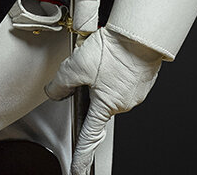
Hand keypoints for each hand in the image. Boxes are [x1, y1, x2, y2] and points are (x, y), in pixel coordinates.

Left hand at [45, 27, 162, 174]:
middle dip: (91, 86)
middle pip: (98, 101)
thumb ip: (61, 83)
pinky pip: (124, 76)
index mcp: (106, 105)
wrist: (141, 34)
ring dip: (103, 73)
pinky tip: (114, 52)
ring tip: (102, 53)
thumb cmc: (115, 50)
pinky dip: (116, 67)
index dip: (82, 155)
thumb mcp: (77, 66)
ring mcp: (135, 92)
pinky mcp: (142, 78)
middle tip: (89, 63)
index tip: (77, 170)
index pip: (90, 136)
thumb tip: (54, 92)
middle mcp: (123, 103)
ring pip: (111, 86)